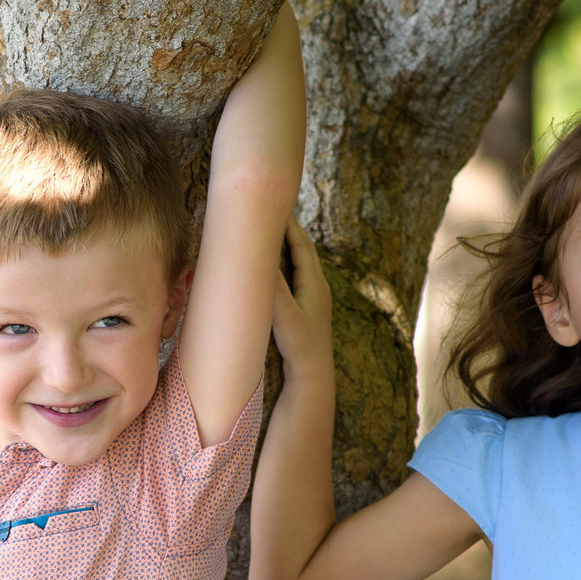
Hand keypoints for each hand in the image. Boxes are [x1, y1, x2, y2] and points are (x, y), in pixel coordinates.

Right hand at [271, 218, 332, 369]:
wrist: (314, 373)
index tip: (275, 206)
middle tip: (274, 212)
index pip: (301, 245)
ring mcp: (317, 297)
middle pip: (305, 249)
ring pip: (304, 262)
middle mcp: (319, 286)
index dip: (288, 225)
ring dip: (291, 245)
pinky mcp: (311, 307)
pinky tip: (282, 266)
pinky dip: (290, 262)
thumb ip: (273, 288)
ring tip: (276, 232)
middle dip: (290, 230)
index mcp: (314, 283)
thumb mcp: (284, 316)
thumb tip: (261, 261)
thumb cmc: (299, 345)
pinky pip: (301, 275)